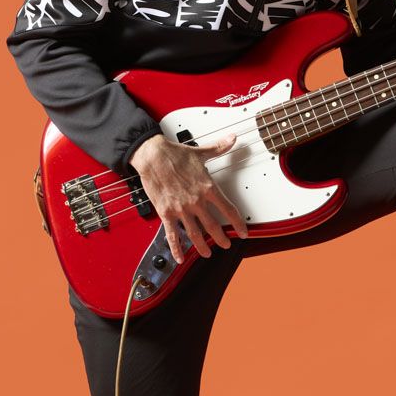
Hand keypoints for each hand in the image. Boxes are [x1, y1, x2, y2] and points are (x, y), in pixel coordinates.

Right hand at [130, 132, 248, 261]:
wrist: (152, 155)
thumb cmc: (175, 154)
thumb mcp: (201, 152)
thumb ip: (219, 148)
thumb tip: (233, 139)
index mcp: (207, 188)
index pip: (229, 210)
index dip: (238, 224)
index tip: (243, 232)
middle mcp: (196, 201)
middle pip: (213, 227)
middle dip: (222, 239)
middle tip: (227, 244)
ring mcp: (181, 209)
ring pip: (195, 234)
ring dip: (203, 247)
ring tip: (208, 253)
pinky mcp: (166, 212)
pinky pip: (172, 235)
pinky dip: (176, 248)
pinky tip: (180, 257)